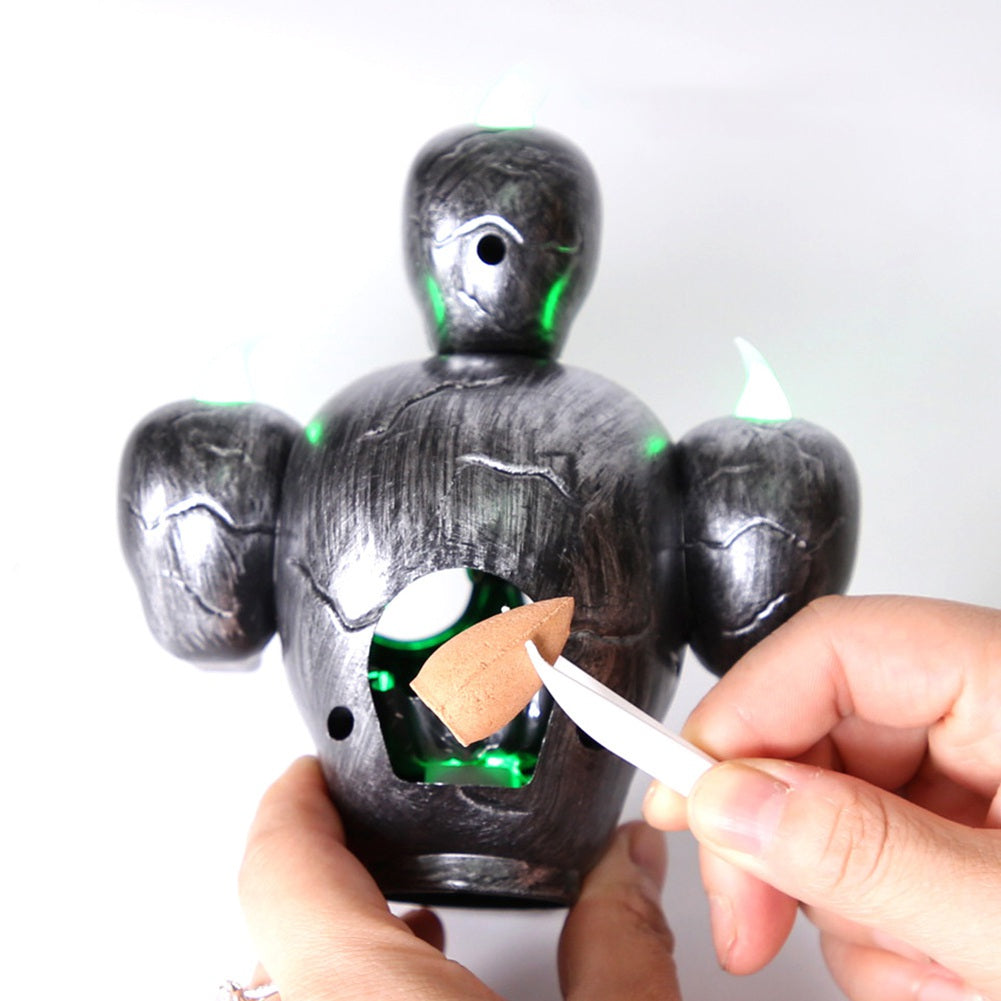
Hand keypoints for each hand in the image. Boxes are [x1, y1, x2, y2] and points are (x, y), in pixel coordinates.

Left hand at [239, 756, 681, 1000]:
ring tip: (401, 908)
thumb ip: (623, 942)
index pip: (282, 872)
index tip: (312, 769)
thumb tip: (635, 862)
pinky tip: (414, 984)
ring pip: (281, 983)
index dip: (295, 801)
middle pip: (271, 928)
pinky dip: (340, 986)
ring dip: (328, 936)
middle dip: (322, 865)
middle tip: (367, 823)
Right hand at [644, 595, 1000, 1000]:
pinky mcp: (962, 828)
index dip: (737, 715)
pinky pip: (865, 854)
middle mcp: (979, 711)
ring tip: (926, 970)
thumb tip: (733, 803)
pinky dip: (874, 924)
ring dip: (842, 904)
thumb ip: (868, 852)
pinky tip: (936, 965)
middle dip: (778, 843)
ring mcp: (973, 773)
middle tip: (749, 918)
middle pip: (812, 732)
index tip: (683, 797)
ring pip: (828, 807)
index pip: (828, 649)